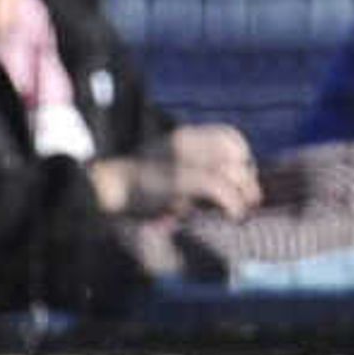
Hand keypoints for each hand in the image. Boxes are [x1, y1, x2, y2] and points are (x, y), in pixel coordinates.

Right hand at [90, 123, 257, 221]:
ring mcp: (183, 160)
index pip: (228, 136)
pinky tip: (234, 217)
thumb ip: (189, 172)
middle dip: (247, 180)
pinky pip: (220, 189)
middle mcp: (186, 143)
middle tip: (249, 201)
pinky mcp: (180, 180)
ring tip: (241, 214)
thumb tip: (221, 189)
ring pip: (232, 172)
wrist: (104, 190)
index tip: (241, 180)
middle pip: (236, 155)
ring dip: (243, 195)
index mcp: (182, 137)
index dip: (242, 157)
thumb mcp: (164, 171)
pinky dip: (233, 205)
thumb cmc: (132, 189)